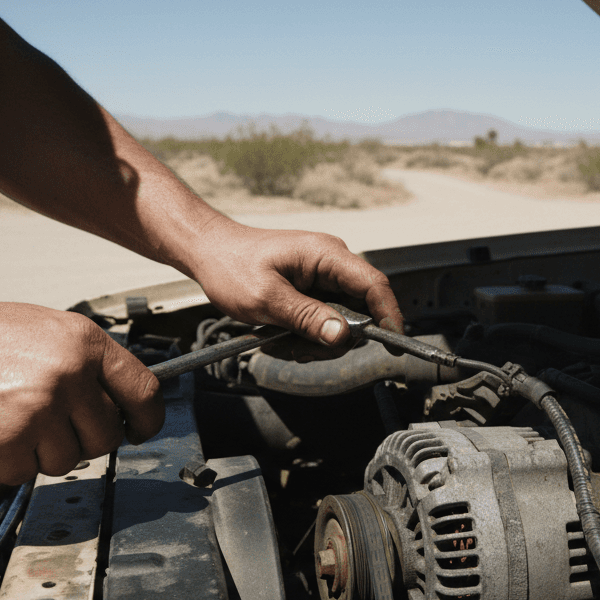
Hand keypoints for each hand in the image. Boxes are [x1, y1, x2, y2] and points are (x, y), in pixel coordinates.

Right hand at [0, 293, 163, 483]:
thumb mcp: (41, 331)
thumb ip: (83, 364)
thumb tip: (119, 399)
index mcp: (83, 342)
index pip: (144, 391)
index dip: (146, 419)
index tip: (139, 430)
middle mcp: (68, 375)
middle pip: (107, 437)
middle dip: (79, 438)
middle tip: (42, 421)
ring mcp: (40, 410)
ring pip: (68, 461)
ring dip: (38, 452)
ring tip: (5, 418)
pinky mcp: (9, 444)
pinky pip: (26, 474)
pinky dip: (5, 463)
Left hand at [183, 220, 404, 349]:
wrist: (207, 251)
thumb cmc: (230, 265)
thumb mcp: (266, 298)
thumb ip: (307, 317)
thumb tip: (342, 336)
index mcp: (325, 254)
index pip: (374, 284)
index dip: (389, 314)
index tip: (392, 342)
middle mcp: (330, 261)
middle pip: (362, 305)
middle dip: (340, 334)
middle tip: (305, 347)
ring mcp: (322, 273)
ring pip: (343, 315)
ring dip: (320, 336)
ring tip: (285, 339)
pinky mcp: (312, 285)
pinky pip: (326, 314)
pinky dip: (310, 331)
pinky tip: (286, 333)